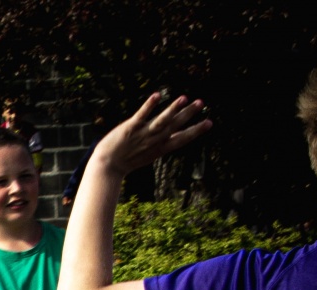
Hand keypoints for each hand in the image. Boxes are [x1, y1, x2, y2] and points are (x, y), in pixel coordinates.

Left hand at [92, 92, 211, 176]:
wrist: (107, 166)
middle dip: (188, 114)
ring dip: (172, 109)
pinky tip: (157, 95)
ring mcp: (143, 134)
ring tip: (184, 98)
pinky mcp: (130, 128)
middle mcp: (154, 141)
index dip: (196, 131)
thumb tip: (172, 135)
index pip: (182, 139)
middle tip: (202, 103)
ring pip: (161, 120)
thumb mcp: (148, 154)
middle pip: (174, 126)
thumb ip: (160, 144)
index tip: (209, 123)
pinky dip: (149, 106)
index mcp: (160, 148)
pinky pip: (141, 115)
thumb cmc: (127, 160)